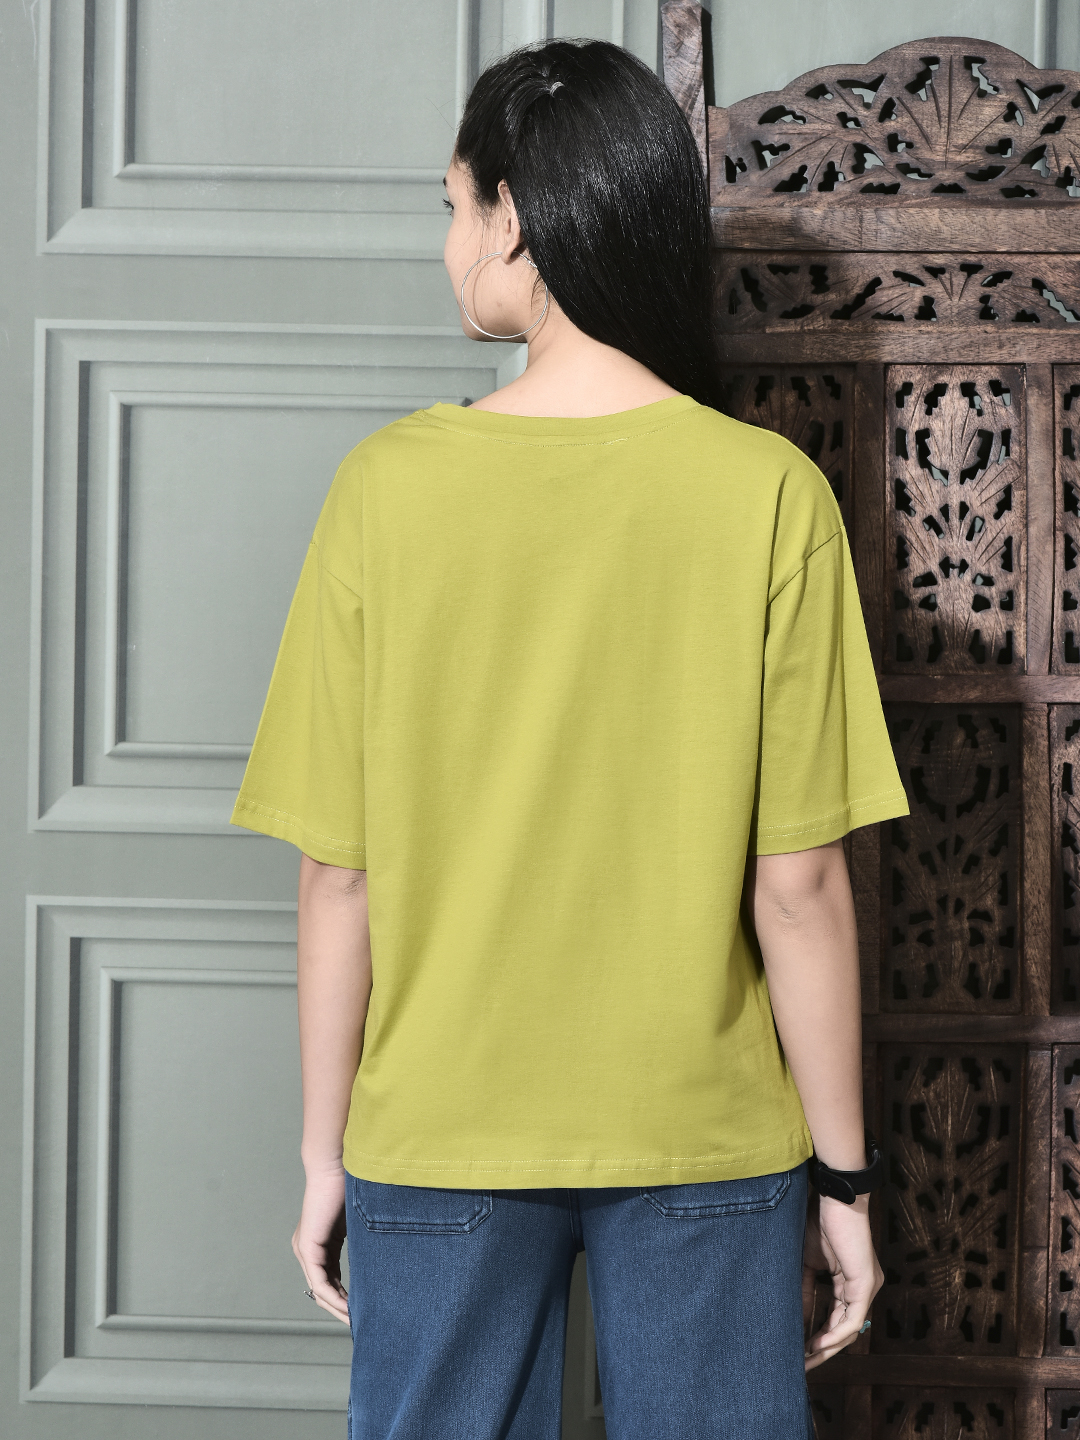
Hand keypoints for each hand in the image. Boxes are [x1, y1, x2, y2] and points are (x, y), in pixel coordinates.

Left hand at [292, 1163, 350, 1324]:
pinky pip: (321, 1282)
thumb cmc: (351, 1185)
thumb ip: (364, 1242)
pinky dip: (335, 1297)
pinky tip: (350, 1307)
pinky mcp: (307, 1248)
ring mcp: (305, 1250)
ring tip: (358, 1321)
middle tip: (362, 1324)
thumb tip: (385, 1259)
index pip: (331, 1280)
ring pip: (321, 1291)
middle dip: (342, 1309)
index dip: (346, 1298)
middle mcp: (308, 1250)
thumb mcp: (359, 1223)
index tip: (364, 1311)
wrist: (335, 1165)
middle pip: (324, 1291)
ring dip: (339, 1308)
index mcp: (320, 1244)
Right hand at [802, 1189, 881, 1370]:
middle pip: (844, 1330)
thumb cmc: (819, 1222)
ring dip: (828, 1347)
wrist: (834, 1198)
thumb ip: (804, 1290)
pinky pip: (853, 1320)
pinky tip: (818, 1343)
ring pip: (850, 1330)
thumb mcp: (806, 1262)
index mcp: (850, 1283)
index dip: (817, 1336)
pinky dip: (835, 1334)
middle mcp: (864, 1289)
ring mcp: (867, 1288)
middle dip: (822, 1349)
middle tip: (802, 1365)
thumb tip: (793, 1319)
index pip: (835, 1318)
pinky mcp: (866, 1284)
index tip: (797, 1350)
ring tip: (806, 1358)